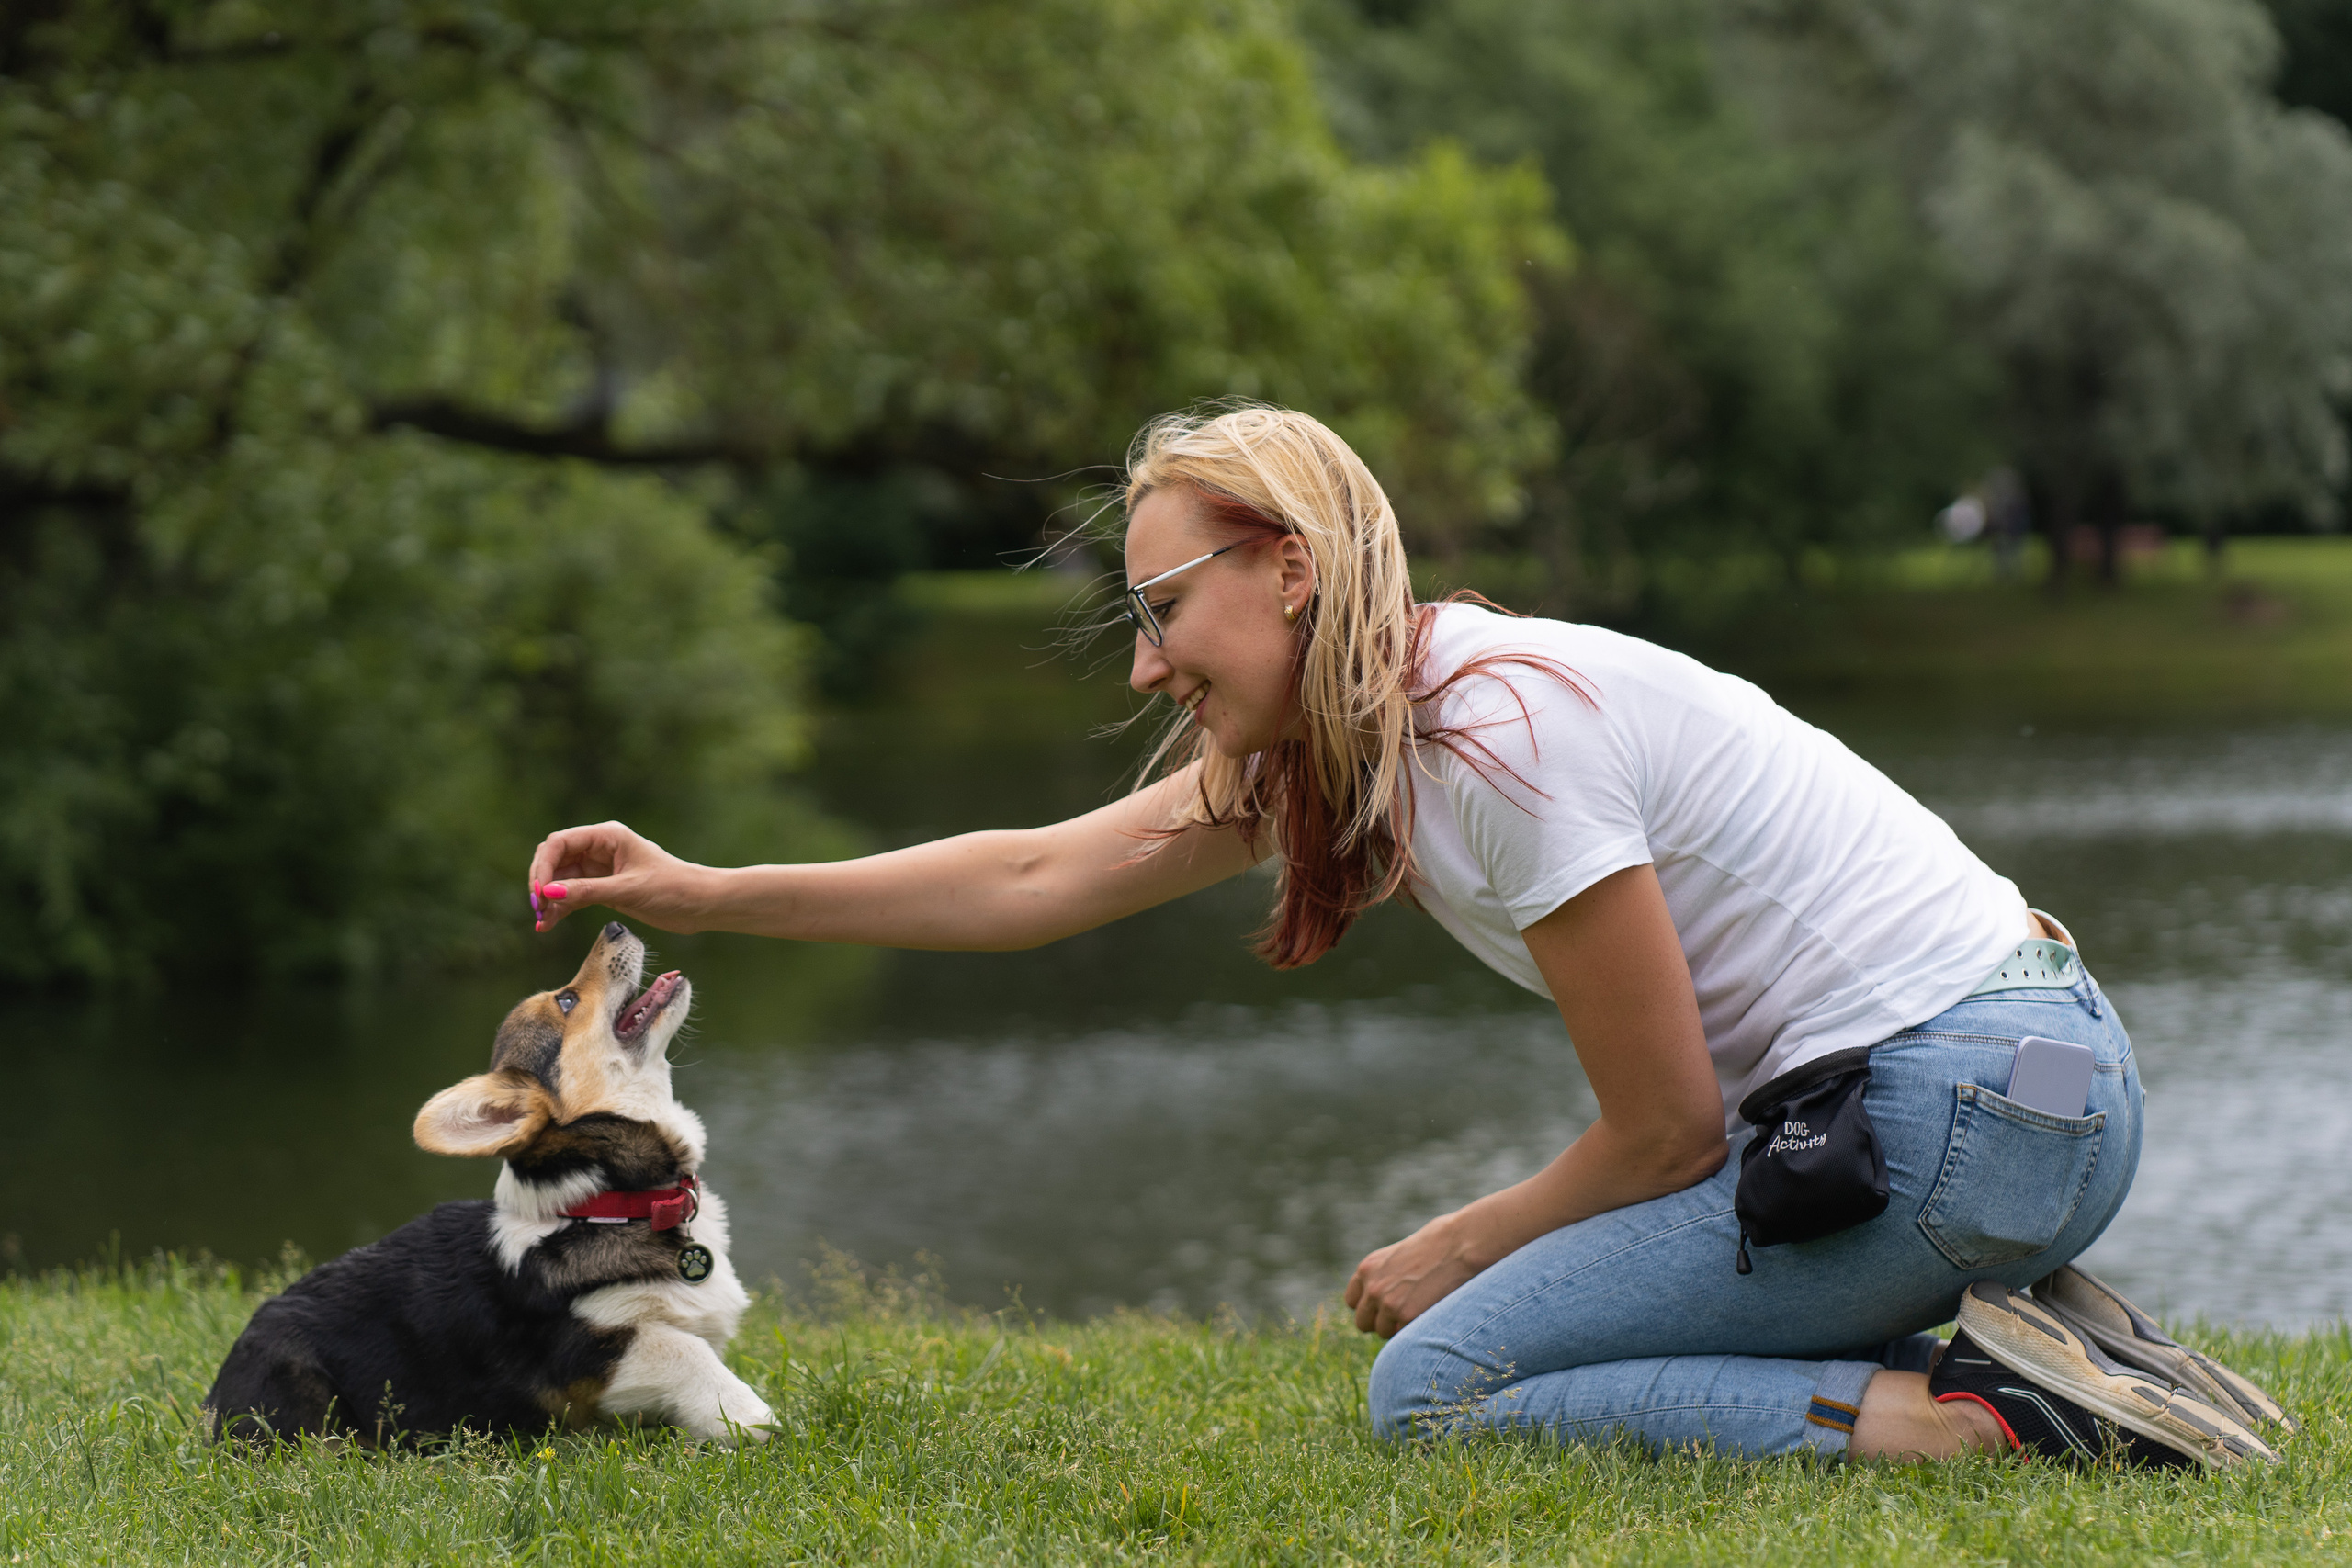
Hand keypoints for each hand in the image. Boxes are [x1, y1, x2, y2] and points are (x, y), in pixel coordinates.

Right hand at [526, 822, 709, 933]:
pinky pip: (573, 895)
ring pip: (561, 879)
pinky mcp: (604, 888)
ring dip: (549, 899)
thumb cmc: (673, 888)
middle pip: (555, 858)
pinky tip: (548, 925)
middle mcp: (600, 848)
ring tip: (542, 922)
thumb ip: (587, 891)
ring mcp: (600, 868)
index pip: (560, 842)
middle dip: (542, 882)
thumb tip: (548, 893)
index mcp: (607, 836)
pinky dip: (560, 908)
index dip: (543, 866)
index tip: (539, 892)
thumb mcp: (628, 890)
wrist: (700, 904)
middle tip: (538, 908)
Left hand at [1344, 1215, 1480, 1337]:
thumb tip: (1383, 1299)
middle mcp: (1372, 1287)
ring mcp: (1387, 1304)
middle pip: (1363, 1323)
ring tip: (1420, 1311)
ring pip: (1383, 1333)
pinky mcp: (1406, 1317)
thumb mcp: (1399, 1256)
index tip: (1384, 1306)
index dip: (1369, 1306)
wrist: (1459, 1244)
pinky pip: (1404, 1336)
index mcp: (1367, 1269)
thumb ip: (1385, 1277)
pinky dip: (1416, 1330)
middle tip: (1402, 1315)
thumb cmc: (1437, 1245)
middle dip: (1380, 1322)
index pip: (1352, 1302)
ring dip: (1399, 1328)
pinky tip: (1430, 1313)